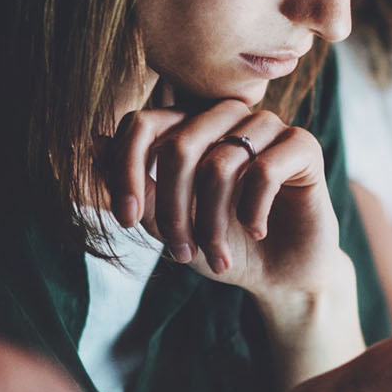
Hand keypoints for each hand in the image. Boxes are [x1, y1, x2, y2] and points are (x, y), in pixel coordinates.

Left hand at [96, 99, 345, 300]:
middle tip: (180, 253)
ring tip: (216, 255)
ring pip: (221, 163)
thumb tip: (89, 145)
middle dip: (172, 209)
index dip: (125, 169)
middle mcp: (227, 116)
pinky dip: (252, 212)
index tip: (125, 219)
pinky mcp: (303, 146)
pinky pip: (265, 171)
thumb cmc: (223, 244)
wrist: (281, 274)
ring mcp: (267, 127)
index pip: (142, 123)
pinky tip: (256, 231)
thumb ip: (131, 188)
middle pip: (180, 145)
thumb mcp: (167, 224)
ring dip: (211, 221)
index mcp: (191, 126)